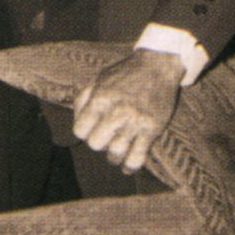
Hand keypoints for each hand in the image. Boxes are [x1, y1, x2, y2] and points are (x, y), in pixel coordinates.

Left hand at [72, 48, 185, 173]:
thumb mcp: (98, 79)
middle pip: (96, 144)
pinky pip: (138, 157)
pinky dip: (130, 166)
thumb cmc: (124, 74)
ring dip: (113, 156)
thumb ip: (83, 100)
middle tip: (105, 137)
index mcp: (101, 99)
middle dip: (98, 143)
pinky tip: (127, 167)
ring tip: (115, 151)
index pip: (80, 130)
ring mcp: (136, 122)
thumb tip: (77, 123)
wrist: (157, 67)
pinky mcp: (152, 130)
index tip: (90, 129)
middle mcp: (117, 112)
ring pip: (116, 153)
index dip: (83, 131)